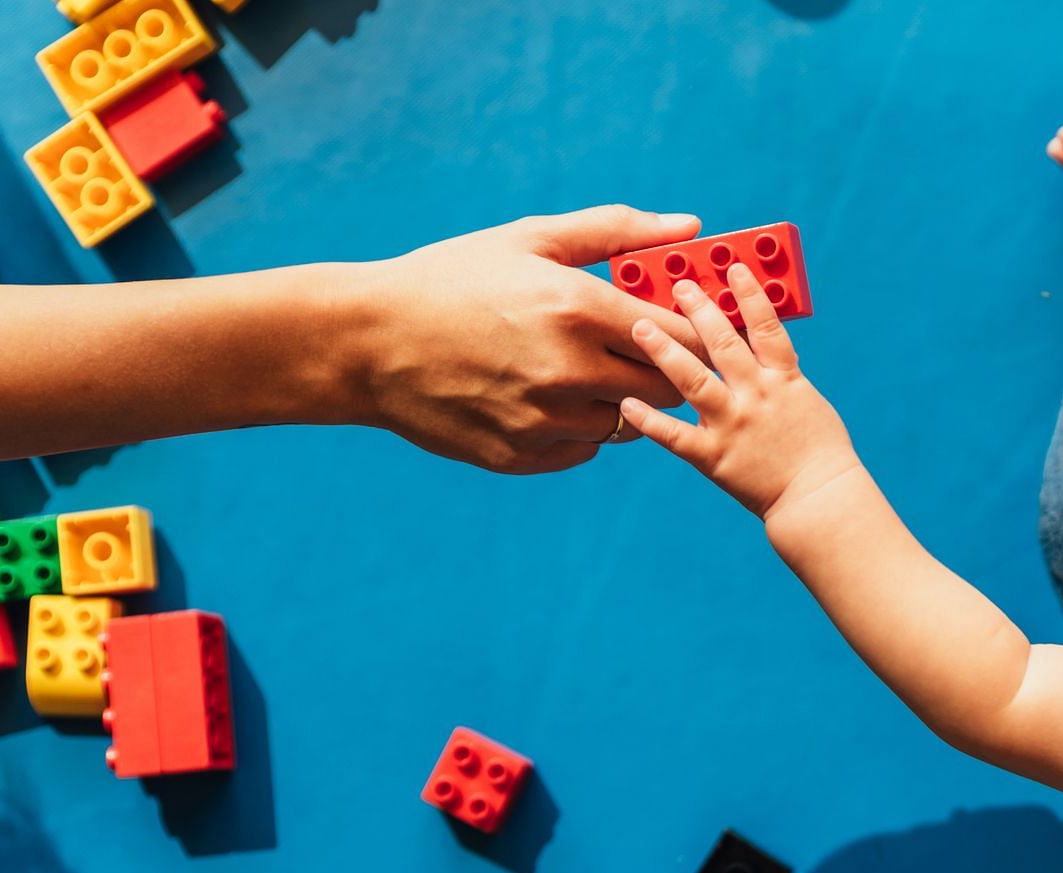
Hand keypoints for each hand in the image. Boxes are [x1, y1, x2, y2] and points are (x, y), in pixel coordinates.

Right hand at [336, 206, 707, 473]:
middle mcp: (570, 371)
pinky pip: (584, 449)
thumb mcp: (532, 239)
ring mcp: (545, 420)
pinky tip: (544, 396)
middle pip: (667, 388)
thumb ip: (619, 232)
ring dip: (618, 399)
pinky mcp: (521, 456)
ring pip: (627, 423)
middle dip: (664, 368)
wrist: (366, 342)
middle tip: (640, 350)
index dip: (696, 333)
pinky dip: (578, 427)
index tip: (691, 327)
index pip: (682, 337)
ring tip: (579, 369)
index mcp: (579, 309)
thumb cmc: (452, 279)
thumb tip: (692, 227)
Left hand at [620, 264, 860, 519]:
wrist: (820, 498)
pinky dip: (650, 420)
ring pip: (693, 380)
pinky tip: (627, 403)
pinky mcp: (714, 456)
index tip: (732, 267)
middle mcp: (756, 395)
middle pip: (722, 342)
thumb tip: (757, 344)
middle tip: (677, 285)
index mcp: (783, 379)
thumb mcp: (806, 400)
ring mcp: (733, 424)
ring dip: (664, 351)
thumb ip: (779, 373)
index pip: (765, 326)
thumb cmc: (820, 451)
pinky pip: (675, 435)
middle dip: (698, 310)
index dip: (749, 294)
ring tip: (640, 326)